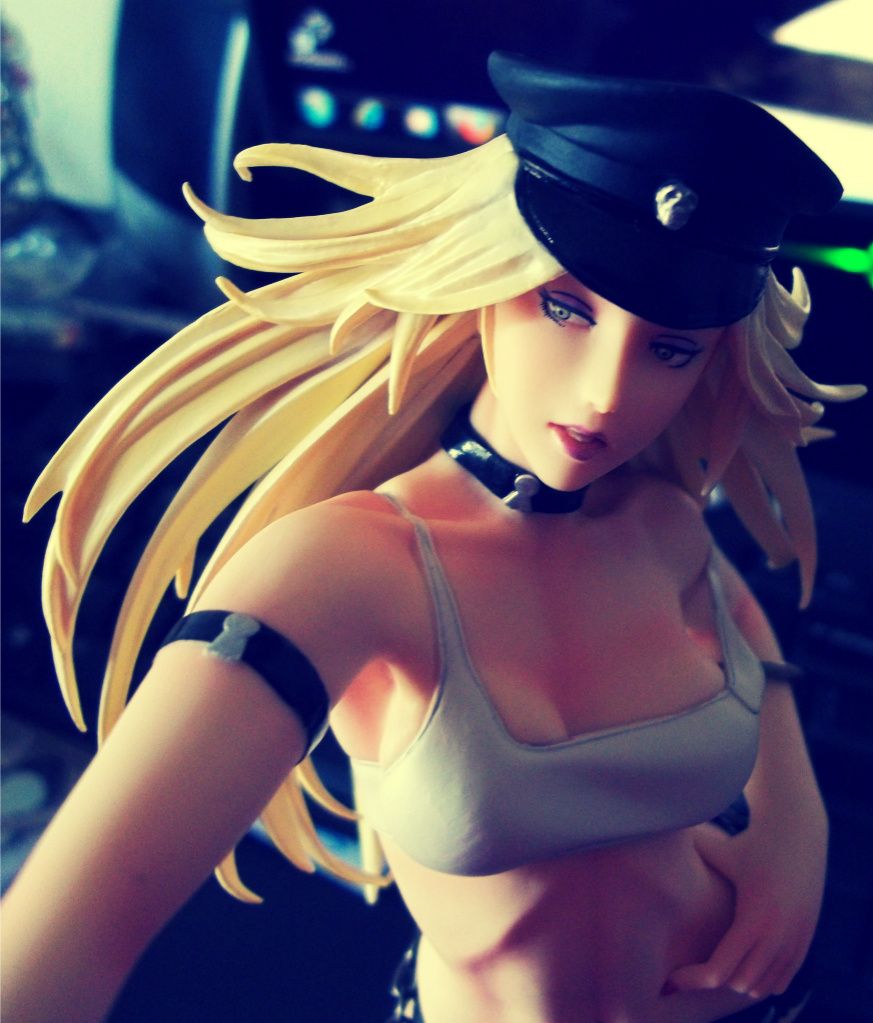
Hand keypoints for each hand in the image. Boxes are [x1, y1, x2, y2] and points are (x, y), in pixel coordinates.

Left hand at [668, 808, 825, 998]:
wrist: (797, 833)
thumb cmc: (745, 841)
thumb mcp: (715, 847)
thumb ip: (682, 850)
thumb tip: (643, 834)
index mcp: (753, 916)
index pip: (721, 969)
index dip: (694, 979)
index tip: (672, 977)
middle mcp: (778, 934)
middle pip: (740, 984)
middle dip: (713, 984)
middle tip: (685, 975)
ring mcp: (796, 940)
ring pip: (763, 986)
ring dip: (737, 983)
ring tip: (709, 968)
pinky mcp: (805, 940)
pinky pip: (782, 980)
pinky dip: (759, 981)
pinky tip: (736, 966)